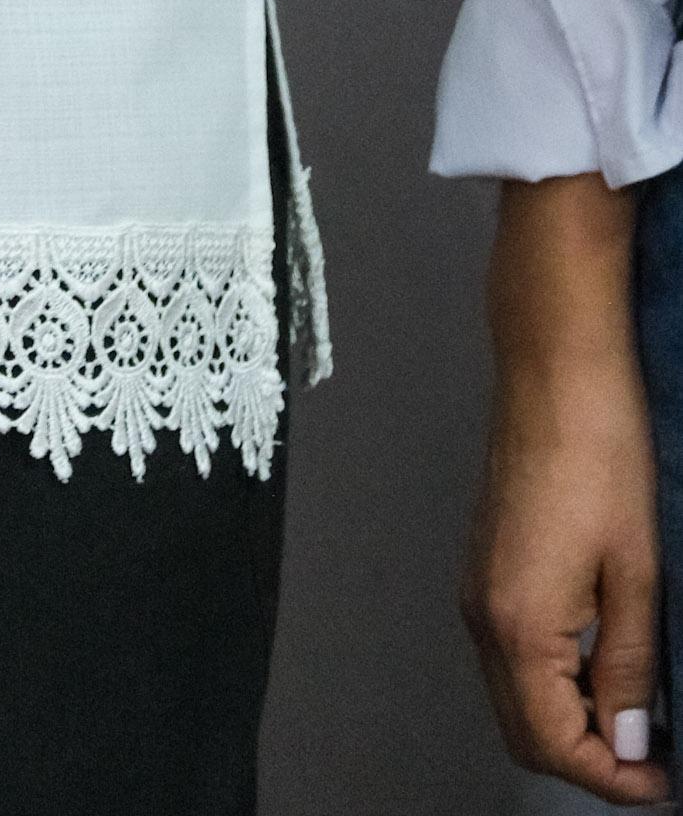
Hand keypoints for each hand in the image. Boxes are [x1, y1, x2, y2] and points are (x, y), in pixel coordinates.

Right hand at [465, 176, 668, 802]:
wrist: (554, 367)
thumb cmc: (597, 450)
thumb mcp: (636, 572)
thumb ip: (630, 667)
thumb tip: (633, 740)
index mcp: (519, 623)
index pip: (557, 744)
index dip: (614, 780)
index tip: (664, 783)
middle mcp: (483, 613)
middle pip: (525, 732)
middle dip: (589, 761)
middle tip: (656, 763)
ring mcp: (478, 588)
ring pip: (515, 696)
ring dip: (572, 723)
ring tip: (640, 718)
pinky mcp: (487, 565)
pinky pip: (511, 656)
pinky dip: (554, 683)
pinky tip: (603, 667)